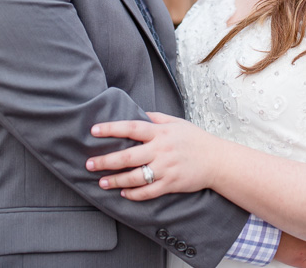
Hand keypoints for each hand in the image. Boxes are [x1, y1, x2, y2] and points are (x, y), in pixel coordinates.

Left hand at [86, 112, 220, 199]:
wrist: (217, 160)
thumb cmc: (195, 139)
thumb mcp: (176, 122)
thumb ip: (156, 117)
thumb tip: (137, 112)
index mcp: (160, 132)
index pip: (131, 128)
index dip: (111, 129)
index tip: (94, 131)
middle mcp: (161, 150)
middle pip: (127, 157)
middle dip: (105, 161)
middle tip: (89, 164)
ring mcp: (166, 168)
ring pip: (135, 177)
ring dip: (116, 181)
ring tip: (102, 182)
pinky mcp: (171, 184)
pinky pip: (148, 192)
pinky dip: (134, 194)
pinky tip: (123, 193)